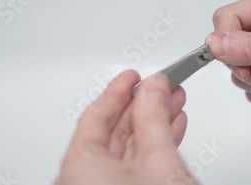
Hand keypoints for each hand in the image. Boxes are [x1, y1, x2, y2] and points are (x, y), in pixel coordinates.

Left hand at [54, 71, 197, 184]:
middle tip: (159, 87)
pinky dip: (151, 150)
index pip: (95, 116)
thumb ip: (155, 119)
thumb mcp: (159, 161)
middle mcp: (82, 179)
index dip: (118, 91)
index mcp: (78, 167)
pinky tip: (169, 131)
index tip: (133, 76)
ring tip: (172, 104)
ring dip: (152, 126)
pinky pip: (131, 168)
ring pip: (125, 150)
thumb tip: (154, 87)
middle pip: (111, 132)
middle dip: (142, 107)